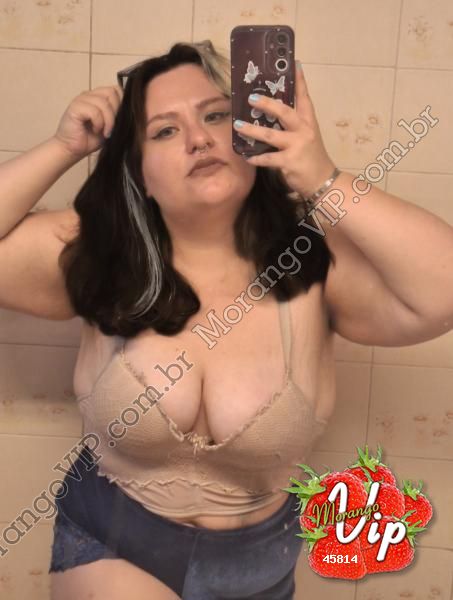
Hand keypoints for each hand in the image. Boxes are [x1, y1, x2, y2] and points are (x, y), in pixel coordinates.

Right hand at [53, 85, 123, 158]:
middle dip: (115, 112)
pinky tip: (95, 131)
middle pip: (112, 92)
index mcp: (97, 97)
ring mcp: (81, 99)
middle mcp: (89, 95)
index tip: (119, 120)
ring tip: (104, 132)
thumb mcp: (109, 127)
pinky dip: (98, 123)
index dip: (121, 103)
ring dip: (108, 121)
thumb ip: (117, 116)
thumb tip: (131, 112)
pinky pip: (94, 111)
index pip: (116, 89)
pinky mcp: (75, 107)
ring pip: (104, 102)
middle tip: (111, 128)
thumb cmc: (90, 140)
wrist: (72, 149)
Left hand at [233, 61, 335, 198]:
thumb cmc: (311, 158)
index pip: (304, 98)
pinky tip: (247, 156)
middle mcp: (303, 131)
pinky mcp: (289, 162)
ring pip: (271, 135)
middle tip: (251, 97)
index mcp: (309, 122)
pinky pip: (268, 159)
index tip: (294, 64)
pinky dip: (256, 158)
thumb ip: (292, 126)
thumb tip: (271, 115)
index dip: (299, 81)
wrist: (323, 181)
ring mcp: (297, 146)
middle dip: (267, 104)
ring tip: (238, 125)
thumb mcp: (307, 137)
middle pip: (285, 112)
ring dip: (252, 130)